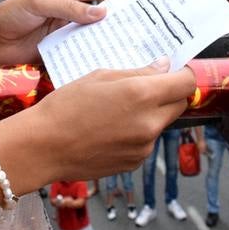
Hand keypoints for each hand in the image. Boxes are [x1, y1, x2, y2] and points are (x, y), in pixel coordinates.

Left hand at [0, 0, 123, 64]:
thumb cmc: (11, 14)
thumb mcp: (40, 3)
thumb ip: (70, 8)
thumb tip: (103, 13)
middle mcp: (71, 11)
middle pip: (102, 14)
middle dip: (121, 19)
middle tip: (145, 28)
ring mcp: (67, 32)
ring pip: (94, 35)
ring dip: (109, 40)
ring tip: (134, 48)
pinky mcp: (62, 50)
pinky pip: (82, 52)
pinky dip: (94, 56)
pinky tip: (109, 64)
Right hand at [25, 59, 195, 179]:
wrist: (43, 146)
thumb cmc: (65, 106)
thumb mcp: (101, 76)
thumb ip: (138, 72)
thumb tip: (164, 67)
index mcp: (142, 95)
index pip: (186, 82)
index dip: (184, 73)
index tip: (175, 69)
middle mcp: (149, 123)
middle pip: (179, 104)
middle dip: (169, 93)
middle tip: (145, 86)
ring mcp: (144, 147)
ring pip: (161, 123)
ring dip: (151, 113)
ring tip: (117, 110)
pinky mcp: (135, 162)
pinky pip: (146, 141)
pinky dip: (137, 133)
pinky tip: (110, 129)